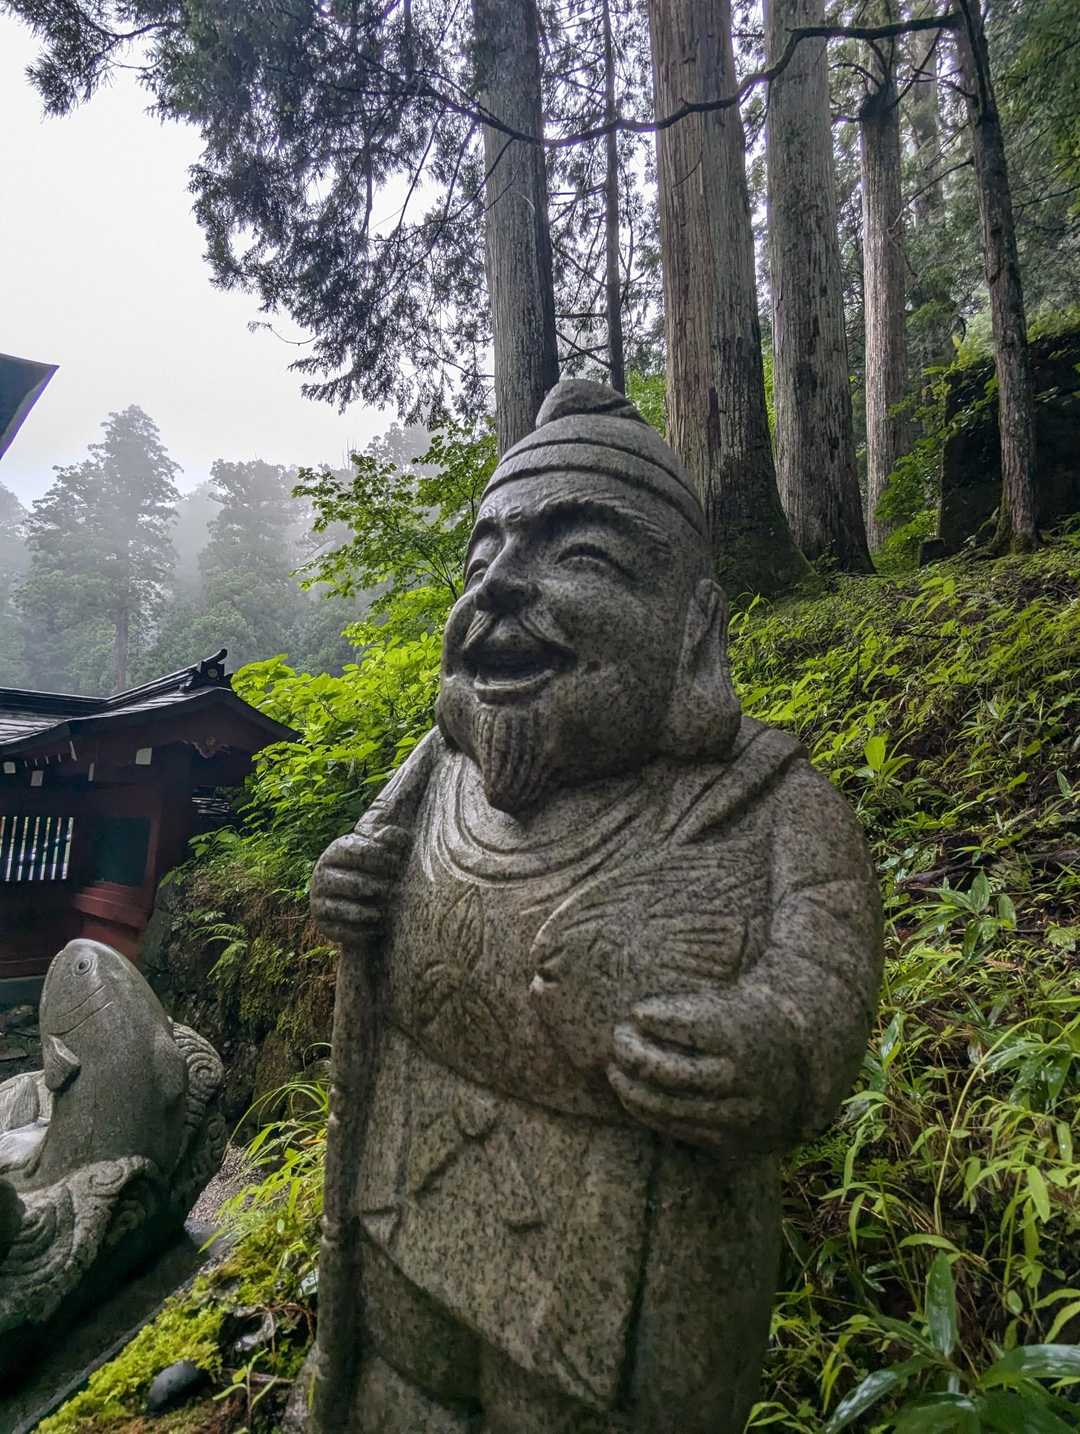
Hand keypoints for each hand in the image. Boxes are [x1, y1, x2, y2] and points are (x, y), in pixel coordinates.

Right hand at [310, 822, 411, 945]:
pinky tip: (378, 928)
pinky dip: (364, 932)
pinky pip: (344, 932)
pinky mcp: (323, 924)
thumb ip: (390, 838)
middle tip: (394, 891)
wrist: (363, 900)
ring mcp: (319, 900)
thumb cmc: (378, 869)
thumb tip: (387, 834)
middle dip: (380, 889)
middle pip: (356, 884)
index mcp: (336, 851)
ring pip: (347, 910)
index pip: (360, 851)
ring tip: (385, 912)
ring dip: (371, 912)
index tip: (398, 863)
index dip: (383, 858)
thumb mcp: (386, 850)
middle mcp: (322, 874)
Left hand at [607, 991, 798, 1153]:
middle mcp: (740, 1077)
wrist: (802, 1062)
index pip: (683, 1025)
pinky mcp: (732, 1141)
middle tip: (617, 1038)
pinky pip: (678, 1129)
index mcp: (741, 1036)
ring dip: (630, 1089)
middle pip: (666, 1070)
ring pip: (667, 1105)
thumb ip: (687, 1011)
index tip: (636, 1011)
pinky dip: (648, 1113)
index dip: (652, 1017)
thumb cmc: (749, 1022)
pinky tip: (631, 1097)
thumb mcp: (729, 1004)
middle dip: (631, 1053)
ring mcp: (737, 1114)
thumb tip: (636, 1018)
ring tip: (614, 1071)